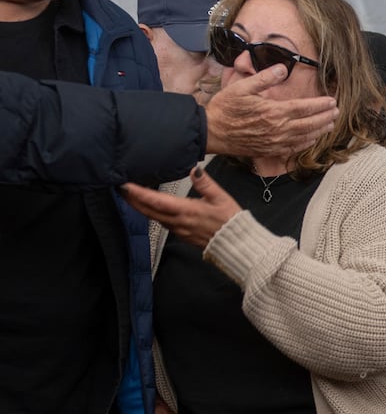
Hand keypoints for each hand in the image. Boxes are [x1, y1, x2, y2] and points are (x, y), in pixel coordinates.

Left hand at [121, 164, 241, 247]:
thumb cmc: (231, 222)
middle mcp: (179, 222)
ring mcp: (179, 230)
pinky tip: (150, 208)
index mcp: (186, 211)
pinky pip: (162, 223)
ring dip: (140, 207)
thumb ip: (205, 183)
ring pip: (153, 218)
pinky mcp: (182, 235)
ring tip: (131, 196)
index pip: (156, 201)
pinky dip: (152, 214)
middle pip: (148, 211)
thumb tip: (194, 169)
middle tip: (120, 188)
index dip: (138, 193)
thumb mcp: (221, 198)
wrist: (237, 245)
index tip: (125, 185)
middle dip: (132, 200)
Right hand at [204, 67, 337, 158]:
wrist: (212, 132)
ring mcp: (276, 142)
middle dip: (325, 117)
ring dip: (320, 130)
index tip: (332, 101)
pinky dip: (306, 143)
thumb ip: (265, 78)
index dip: (320, 105)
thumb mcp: (242, 87)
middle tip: (337, 112)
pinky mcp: (271, 150)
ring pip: (305, 137)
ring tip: (330, 124)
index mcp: (273, 112)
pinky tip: (312, 139)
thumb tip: (282, 68)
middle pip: (309, 124)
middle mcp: (278, 129)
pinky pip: (294, 149)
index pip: (304, 108)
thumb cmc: (225, 108)